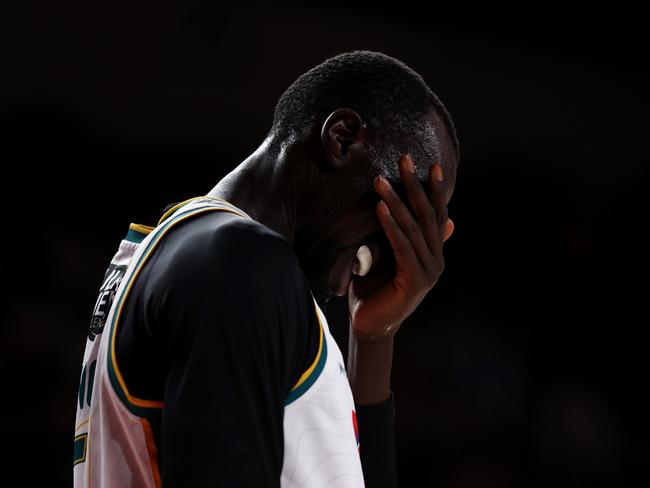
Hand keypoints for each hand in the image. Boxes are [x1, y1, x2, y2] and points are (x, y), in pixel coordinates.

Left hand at [348, 154, 453, 341]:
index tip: (430, 164)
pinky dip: (390, 225)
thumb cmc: (375, 289)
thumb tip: (396, 215)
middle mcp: (435, 260)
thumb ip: (400, 237)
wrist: (370, 325)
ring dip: (397, 201)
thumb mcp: (388, 257)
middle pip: (428, 215)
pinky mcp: (415, 280)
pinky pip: (402, 246)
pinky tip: (379, 208)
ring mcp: (428, 271)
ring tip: (381, 180)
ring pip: (414, 228)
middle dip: (415, 185)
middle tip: (405, 158)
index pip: (436, 215)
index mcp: (431, 253)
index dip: (435, 190)